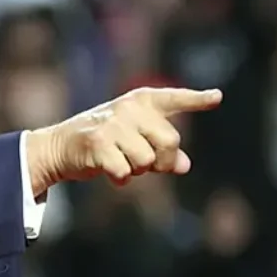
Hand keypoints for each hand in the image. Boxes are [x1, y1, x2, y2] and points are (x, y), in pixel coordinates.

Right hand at [24, 87, 221, 194]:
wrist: (59, 147)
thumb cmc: (103, 143)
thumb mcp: (134, 141)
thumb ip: (162, 150)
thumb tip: (184, 165)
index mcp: (140, 101)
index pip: (173, 99)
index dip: (196, 99)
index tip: (217, 97)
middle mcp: (128, 108)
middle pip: (170, 142)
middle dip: (163, 162)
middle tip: (146, 166)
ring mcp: (113, 124)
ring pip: (147, 161)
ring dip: (137, 171)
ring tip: (120, 162)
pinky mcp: (98, 143)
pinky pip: (125, 172)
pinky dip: (120, 179)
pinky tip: (109, 172)